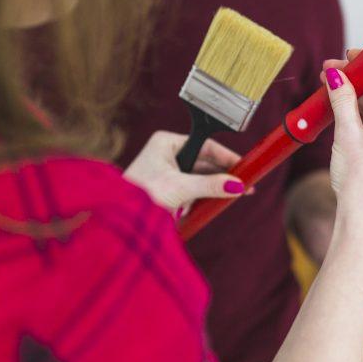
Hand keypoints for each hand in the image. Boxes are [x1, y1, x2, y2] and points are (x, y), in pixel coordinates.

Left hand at [122, 131, 246, 218]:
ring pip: (198, 178)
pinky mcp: (166, 188)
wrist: (118, 218)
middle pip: (204, 163)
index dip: (226, 157)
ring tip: (227, 198)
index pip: (206, 145)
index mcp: (166, 143)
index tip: (244, 167)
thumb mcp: (180, 188)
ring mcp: (166, 171)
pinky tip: (204, 206)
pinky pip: (190, 190)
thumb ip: (210, 185)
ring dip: (209, 190)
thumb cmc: (139, 195)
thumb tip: (237, 185)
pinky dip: (198, 199)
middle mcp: (166, 154)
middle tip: (244, 187)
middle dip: (220, 177)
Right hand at [321, 54, 362, 232]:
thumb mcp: (346, 132)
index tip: (355, 52)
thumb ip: (342, 98)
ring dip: (357, 94)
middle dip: (360, 75)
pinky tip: (340, 108)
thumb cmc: (362, 182)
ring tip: (330, 87)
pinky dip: (360, 111)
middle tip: (333, 69)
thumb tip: (335, 74)